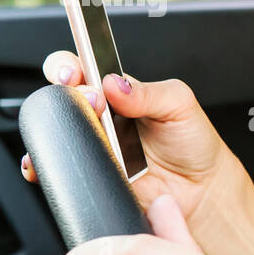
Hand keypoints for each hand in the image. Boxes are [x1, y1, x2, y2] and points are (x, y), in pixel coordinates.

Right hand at [19, 51, 243, 245]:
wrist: (201, 189)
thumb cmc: (192, 142)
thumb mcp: (179, 105)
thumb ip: (149, 92)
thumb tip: (116, 83)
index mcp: (117, 91)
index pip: (81, 68)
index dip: (68, 66)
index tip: (72, 71)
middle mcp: (100, 116)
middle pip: (61, 97)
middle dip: (67, 94)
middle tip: (94, 102)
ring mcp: (93, 145)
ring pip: (55, 132)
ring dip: (57, 128)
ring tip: (89, 132)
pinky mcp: (92, 173)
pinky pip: (62, 167)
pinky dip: (53, 163)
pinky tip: (68, 159)